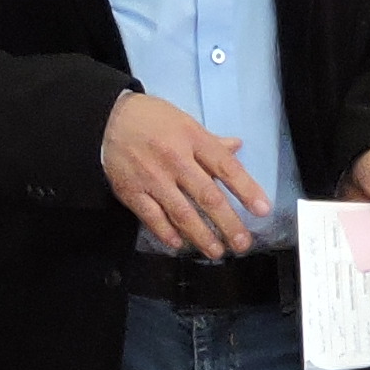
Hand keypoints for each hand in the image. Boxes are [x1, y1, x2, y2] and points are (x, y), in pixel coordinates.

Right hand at [103, 93, 270, 254]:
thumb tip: (236, 147)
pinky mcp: (131, 191)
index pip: (226, 167)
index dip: (246, 190)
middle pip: (208, 196)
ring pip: (182, 213)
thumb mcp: (185, 121)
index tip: (262, 210)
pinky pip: (152, 218)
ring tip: (216, 251)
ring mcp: (153, 178)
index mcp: (193, 139)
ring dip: (202, 235)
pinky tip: (180, 244)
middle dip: (228, 223)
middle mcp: (175, 160)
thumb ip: (210, 141)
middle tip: (242, 243)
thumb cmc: (151, 118)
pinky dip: (167, 233)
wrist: (107, 119)